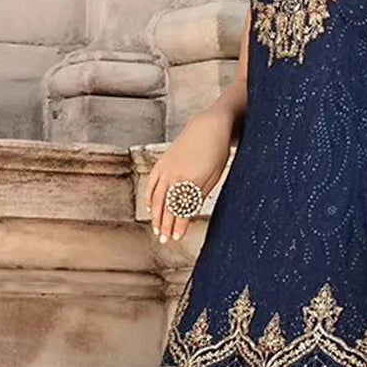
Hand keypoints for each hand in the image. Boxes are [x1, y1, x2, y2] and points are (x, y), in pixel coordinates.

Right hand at [145, 109, 233, 243]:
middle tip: (165, 240)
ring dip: (156, 215)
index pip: (182, 209)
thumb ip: (199, 196)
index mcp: (191, 180)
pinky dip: (149, 197)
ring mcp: (166, 168)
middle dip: (165, 225)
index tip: (176, 237)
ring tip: (157, 229)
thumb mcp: (213, 177)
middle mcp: (175, 175)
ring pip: (156, 197)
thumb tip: (189, 214)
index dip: (178, 225)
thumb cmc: (217, 152)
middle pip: (167, 206)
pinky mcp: (161, 162)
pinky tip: (150, 208)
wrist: (209, 127)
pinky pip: (151, 183)